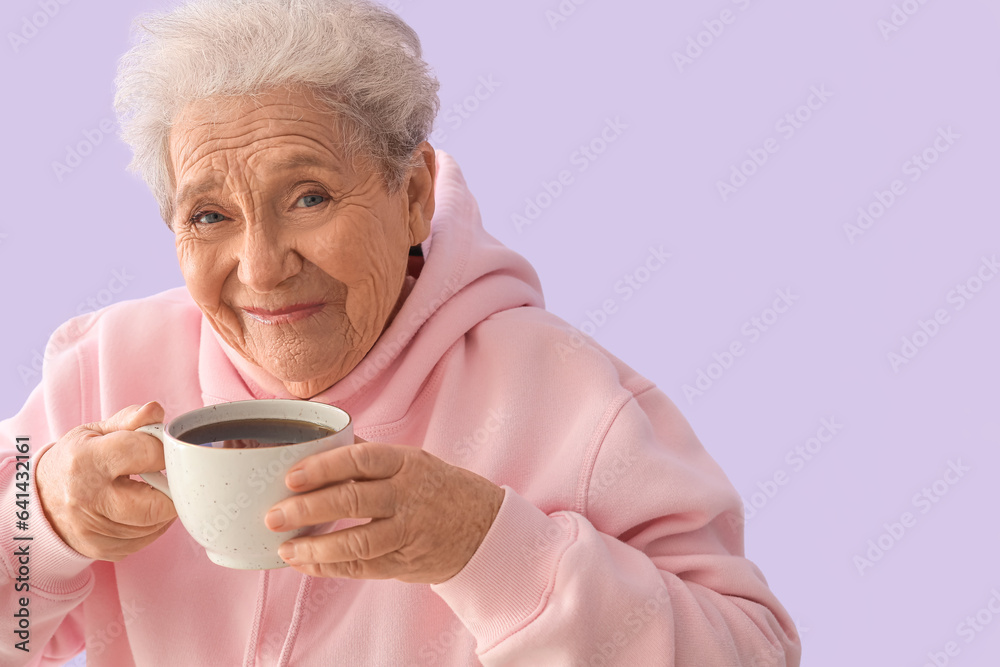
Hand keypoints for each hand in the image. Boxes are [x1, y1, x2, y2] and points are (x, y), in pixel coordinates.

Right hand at [35, 402, 177, 560]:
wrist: (37, 501)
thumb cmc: (73, 461)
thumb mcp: (95, 432)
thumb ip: (130, 420)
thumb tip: (156, 411)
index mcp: (86, 460)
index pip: (145, 453)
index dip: (164, 449)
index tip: (166, 450)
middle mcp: (87, 498)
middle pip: (157, 503)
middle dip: (172, 488)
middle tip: (167, 476)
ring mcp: (92, 530)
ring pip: (155, 524)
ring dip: (164, 506)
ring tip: (151, 490)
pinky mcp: (100, 549)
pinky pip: (146, 540)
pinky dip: (152, 524)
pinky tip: (141, 508)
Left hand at [265, 442, 504, 583]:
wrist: (485, 528)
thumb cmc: (440, 489)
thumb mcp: (413, 461)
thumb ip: (370, 455)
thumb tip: (321, 439)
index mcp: (407, 463)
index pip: (362, 458)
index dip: (324, 466)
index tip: (291, 476)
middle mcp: (408, 495)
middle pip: (353, 500)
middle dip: (308, 508)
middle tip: (273, 516)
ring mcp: (409, 531)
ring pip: (358, 541)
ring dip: (316, 548)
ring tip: (285, 549)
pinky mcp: (406, 562)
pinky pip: (364, 568)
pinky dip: (331, 568)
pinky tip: (306, 565)